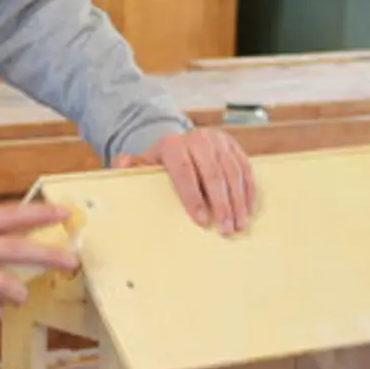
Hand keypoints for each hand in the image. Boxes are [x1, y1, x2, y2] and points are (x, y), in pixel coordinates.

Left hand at [112, 128, 254, 234]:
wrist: (180, 141)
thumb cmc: (161, 162)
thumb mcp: (144, 163)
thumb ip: (131, 166)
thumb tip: (121, 162)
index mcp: (173, 145)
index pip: (185, 172)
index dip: (194, 198)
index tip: (202, 221)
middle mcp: (198, 139)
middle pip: (213, 174)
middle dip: (222, 204)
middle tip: (226, 229)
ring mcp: (218, 141)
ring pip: (233, 172)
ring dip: (238, 201)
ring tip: (238, 224)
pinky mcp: (234, 145)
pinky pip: (245, 168)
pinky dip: (248, 190)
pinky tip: (248, 209)